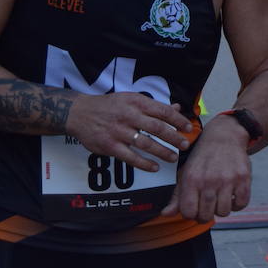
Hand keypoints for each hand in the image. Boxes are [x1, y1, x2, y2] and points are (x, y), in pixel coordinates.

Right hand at [65, 93, 193, 174]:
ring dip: (162, 152)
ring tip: (173, 158)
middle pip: (157, 128)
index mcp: (136, 102)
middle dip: (174, 138)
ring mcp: (119, 132)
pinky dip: (144, 164)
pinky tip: (155, 167)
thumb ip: (154, 106)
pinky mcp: (110, 146)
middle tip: (185, 145)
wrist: (79, 113)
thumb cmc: (110, 106)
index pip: (162, 111)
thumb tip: (177, 108)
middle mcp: (128, 115)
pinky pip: (130, 157)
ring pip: (146, 144)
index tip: (188, 128)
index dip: (178, 120)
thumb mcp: (131, 100)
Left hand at [161, 114, 251, 221]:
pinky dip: (237, 204)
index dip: (191, 214)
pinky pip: (241, 204)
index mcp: (192, 179)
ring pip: (224, 212)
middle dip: (205, 215)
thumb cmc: (202, 158)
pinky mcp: (243, 178)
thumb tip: (166, 214)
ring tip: (219, 199)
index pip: (188, 212)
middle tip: (207, 206)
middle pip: (206, 216)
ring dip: (221, 209)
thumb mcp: (185, 173)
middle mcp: (209, 179)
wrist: (224, 137)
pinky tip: (232, 196)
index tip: (194, 208)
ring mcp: (227, 179)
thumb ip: (176, 196)